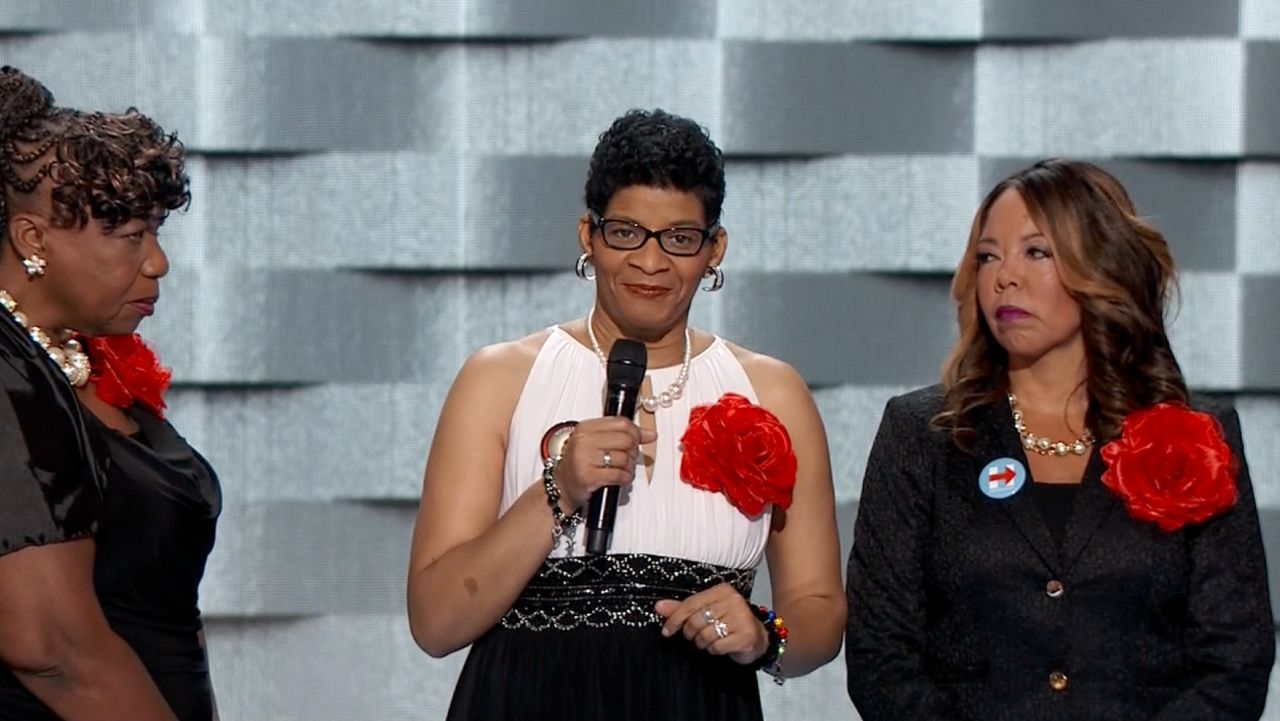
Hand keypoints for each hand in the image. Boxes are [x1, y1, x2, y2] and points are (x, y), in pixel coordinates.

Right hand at [553, 417, 656, 510]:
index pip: (621, 423)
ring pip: (624, 458)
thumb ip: (622, 435)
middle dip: (633, 451)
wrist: (562, 486)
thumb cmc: (580, 463)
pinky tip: (620, 478)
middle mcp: (583, 441)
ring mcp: (584, 459)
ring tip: (622, 470)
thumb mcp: (596, 442)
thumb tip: (650, 434)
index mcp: (586, 428)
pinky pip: (619, 475)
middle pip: (626, 440)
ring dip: (629, 467)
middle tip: (628, 457)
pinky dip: (625, 478)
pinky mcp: (588, 477)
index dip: (636, 432)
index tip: (639, 439)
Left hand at [654, 583, 768, 664]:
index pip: (690, 604)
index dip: (674, 619)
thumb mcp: (705, 612)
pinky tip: (721, 646)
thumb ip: (682, 609)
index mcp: (721, 590)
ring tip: (710, 641)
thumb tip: (658, 607)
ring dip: (703, 643)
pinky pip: (717, 646)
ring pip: (705, 635)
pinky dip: (714, 650)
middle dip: (691, 633)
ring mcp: (741, 618)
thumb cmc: (729, 623)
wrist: (757, 638)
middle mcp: (733, 600)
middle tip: (696, 636)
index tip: (666, 631)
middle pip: (695, 621)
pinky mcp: (746, 636)